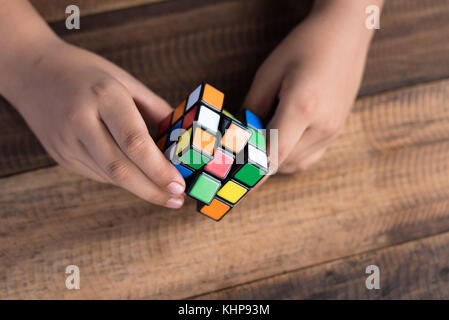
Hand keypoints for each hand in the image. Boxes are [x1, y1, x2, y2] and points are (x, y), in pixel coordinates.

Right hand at [4, 39, 185, 207]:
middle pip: (120, 169)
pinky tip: (139, 179)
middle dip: (153, 190)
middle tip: (177, 199)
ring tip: (166, 193)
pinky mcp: (61, 157)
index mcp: (103, 96)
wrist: (31, 72)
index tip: (180, 184)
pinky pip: (99, 174)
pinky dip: (123, 180)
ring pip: (110, 177)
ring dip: (141, 188)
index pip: (134, 142)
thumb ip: (155, 109)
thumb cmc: (86, 73)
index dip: (158, 169)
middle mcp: (81, 122)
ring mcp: (67, 143)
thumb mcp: (125, 80)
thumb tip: (182, 139)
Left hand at [244, 0, 380, 173]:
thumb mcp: (269, 73)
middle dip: (260, 163)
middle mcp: (322, 125)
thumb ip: (254, 108)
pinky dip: (291, 156)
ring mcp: (334, 130)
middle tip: (241, 156)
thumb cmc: (305, 47)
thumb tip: (243, 134)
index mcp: (303, 107)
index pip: (274, 153)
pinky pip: (310, 156)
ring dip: (276, 161)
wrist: (346, 34)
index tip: (239, 188)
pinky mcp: (338, 129)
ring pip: (298, 163)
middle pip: (284, 162)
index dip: (254, 173)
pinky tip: (282, 141)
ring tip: (261, 144)